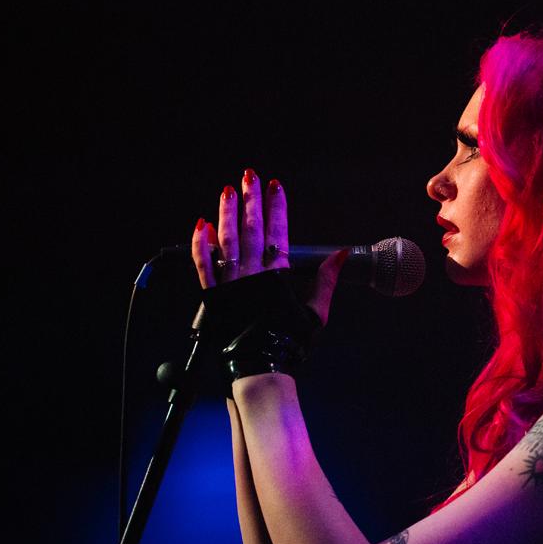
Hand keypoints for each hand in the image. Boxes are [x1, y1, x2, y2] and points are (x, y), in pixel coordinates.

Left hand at [190, 168, 348, 326]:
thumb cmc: (291, 341)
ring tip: (227, 191)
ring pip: (226, 240)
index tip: (276, 186)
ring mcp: (230, 282)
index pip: (278, 232)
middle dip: (251, 200)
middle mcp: (251, 274)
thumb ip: (327, 280)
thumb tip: (341, 254)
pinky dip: (200, 244)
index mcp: (277, 275)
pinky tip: (201, 225)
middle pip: (250, 229)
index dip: (277, 207)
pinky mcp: (212, 294)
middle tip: (250, 177)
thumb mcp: (316, 311)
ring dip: (226, 213)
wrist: (261, 366)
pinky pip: (202, 264)